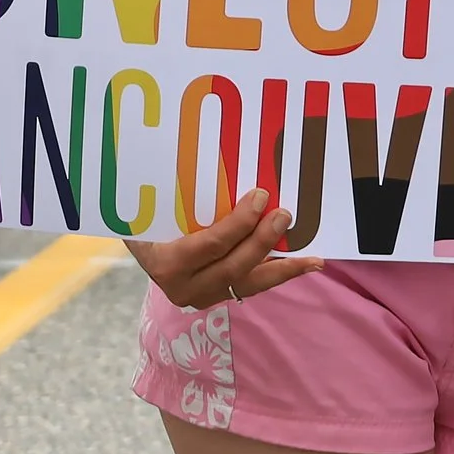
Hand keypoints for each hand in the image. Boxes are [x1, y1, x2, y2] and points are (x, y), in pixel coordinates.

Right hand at [126, 187, 322, 309]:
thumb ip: (180, 195)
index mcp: (166, 262)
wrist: (142, 248)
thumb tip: (213, 158)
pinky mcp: (218, 295)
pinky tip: (306, 264)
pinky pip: (251, 285)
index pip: (208, 246)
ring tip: (312, 260)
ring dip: (282, 268)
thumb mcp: (158, 208)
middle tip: (285, 214)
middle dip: (262, 241)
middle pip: (232, 267)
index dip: (238, 224)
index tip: (260, 196)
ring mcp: (202, 295)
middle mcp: (183, 287)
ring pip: (247, 284)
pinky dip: (279, 274)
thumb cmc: (150, 220)